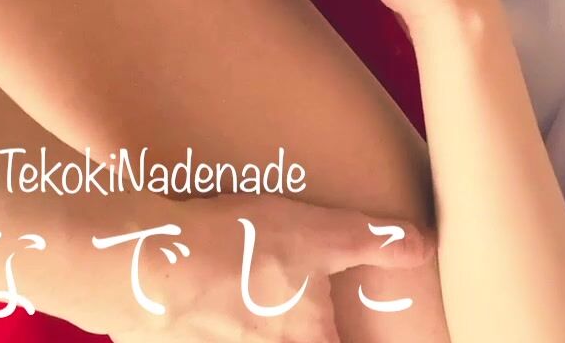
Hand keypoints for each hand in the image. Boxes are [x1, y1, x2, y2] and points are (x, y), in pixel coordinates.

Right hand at [105, 193, 430, 342]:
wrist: (142, 262)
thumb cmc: (241, 247)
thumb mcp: (322, 233)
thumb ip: (374, 243)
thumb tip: (423, 247)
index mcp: (304, 338)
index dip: (346, 337)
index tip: (344, 330)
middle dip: (291, 325)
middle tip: (282, 303)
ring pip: (238, 336)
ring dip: (239, 321)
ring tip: (237, 292)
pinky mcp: (166, 342)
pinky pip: (191, 334)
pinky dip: (196, 322)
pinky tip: (190, 295)